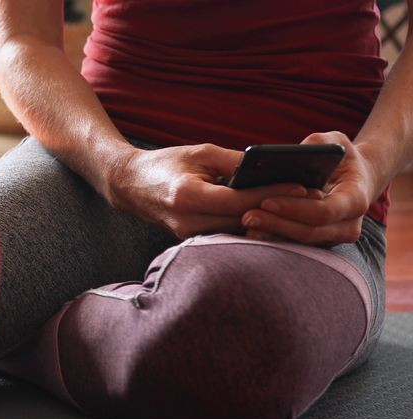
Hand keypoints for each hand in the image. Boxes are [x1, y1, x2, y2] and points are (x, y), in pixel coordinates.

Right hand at [107, 144, 308, 239]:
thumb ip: (235, 162)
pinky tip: (274, 218)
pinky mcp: (192, 241)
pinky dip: (251, 227)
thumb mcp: (200, 153)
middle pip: (244, 222)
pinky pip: (228, 236)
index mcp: (188, 196)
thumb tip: (272, 167)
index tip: (303, 187)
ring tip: (300, 209)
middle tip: (313, 200)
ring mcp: (188, 236)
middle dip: (279, 211)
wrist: (129, 186)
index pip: (240, 201)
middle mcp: (188, 221)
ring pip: (239, 234)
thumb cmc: (165, 164)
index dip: (273, 195)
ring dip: (269, 223)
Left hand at [241, 132, 378, 245]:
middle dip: (276, 224)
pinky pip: (292, 245)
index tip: (266, 201)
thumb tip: (292, 152)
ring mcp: (332, 238)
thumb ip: (318, 144)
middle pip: (309, 232)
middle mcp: (348, 226)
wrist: (354, 178)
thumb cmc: (340, 157)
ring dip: (270, 234)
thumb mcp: (335, 142)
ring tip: (245, 223)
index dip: (294, 209)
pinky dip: (271, 237)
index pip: (324, 212)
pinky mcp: (316, 243)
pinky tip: (250, 230)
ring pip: (299, 243)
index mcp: (355, 200)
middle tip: (246, 216)